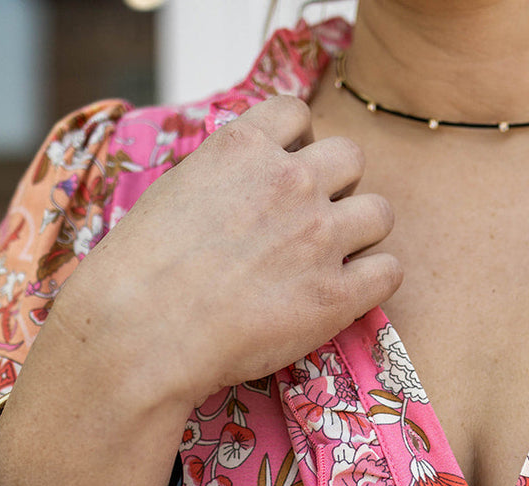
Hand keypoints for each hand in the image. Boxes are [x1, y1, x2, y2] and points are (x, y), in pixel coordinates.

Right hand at [35, 95, 401, 412]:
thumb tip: (243, 188)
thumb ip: (223, 177)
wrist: (142, 330)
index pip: (296, 113)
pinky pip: (389, 271)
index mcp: (244, 147)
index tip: (287, 168)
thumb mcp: (174, 191)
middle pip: (350, 157)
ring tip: (332, 258)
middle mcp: (291, 181)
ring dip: (361, 231)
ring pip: (380, 212)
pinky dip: (374, 280)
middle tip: (309, 221)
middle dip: (335, 185)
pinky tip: (347, 293)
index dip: (298, 142)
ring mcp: (320, 237)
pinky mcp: (337, 294)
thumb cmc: (139, 271)